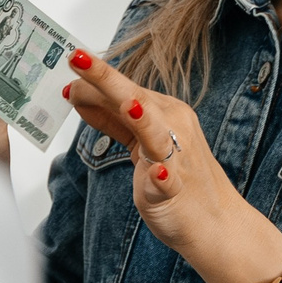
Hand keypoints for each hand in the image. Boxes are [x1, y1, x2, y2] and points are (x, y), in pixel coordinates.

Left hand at [63, 50, 281, 282]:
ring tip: (126, 104)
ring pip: (153, 131)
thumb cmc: (179, 183)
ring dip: (140, 116)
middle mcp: (172, 127)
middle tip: (77, 58)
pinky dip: (163, 177)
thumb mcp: (141, 143)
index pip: (124, 89)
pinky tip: (157, 173)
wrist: (216, 224)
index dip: (92, 83)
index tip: (65, 76)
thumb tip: (77, 93)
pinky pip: (169, 182)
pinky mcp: (176, 191)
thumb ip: (113, 120)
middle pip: (134, 98)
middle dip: (106, 79)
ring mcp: (177, 158)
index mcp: (163, 113)